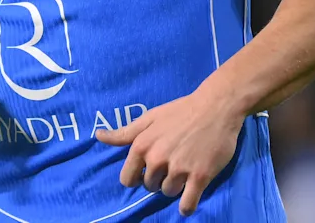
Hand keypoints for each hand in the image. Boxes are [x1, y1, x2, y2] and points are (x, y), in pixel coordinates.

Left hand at [95, 90, 244, 215]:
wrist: (215, 107)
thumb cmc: (180, 111)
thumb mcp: (149, 118)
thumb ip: (124, 133)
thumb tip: (99, 136)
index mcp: (141, 146)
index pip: (127, 179)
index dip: (136, 177)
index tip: (146, 172)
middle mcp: (157, 159)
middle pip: (149, 186)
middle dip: (157, 180)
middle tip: (170, 166)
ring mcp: (179, 169)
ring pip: (168, 193)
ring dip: (174, 188)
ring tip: (183, 172)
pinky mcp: (200, 177)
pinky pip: (188, 203)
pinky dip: (187, 206)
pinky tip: (188, 201)